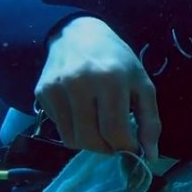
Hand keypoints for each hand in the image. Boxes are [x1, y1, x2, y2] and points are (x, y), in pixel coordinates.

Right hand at [35, 17, 160, 159]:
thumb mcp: (142, 85)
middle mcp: (80, 82)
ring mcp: (57, 87)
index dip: (125, 148)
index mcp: (111, 79)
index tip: (131, 148)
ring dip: (89, 143)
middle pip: (91, 139)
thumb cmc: (117, 61)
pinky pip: (59, 129)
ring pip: (72, 140)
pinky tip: (82, 115)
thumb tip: (150, 157)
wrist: (78, 34)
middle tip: (115, 141)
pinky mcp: (41, 92)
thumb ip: (150, 122)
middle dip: (107, 149)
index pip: (114, 131)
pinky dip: (74, 131)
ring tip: (99, 129)